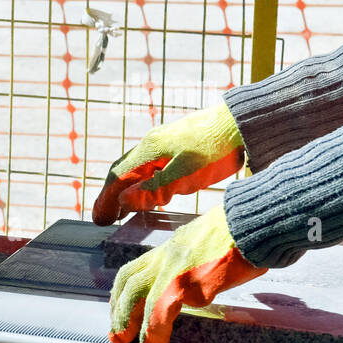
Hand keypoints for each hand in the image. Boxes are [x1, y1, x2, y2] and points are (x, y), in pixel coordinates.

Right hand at [92, 103, 243, 225]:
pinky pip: (149, 166)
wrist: (241, 123)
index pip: (118, 177)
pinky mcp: (176, 145)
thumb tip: (122, 202)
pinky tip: (148, 192)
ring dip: (125, 190)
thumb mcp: (184, 174)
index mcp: (148, 150)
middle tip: (105, 218)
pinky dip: (141, 182)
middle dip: (110, 196)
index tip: (100, 220)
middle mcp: (150, 144)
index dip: (106, 200)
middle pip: (122, 172)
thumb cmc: (215, 149)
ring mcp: (163, 143)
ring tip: (121, 210)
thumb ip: (153, 190)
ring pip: (136, 169)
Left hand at [109, 205, 266, 342]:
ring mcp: (174, 269)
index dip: (123, 293)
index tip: (120, 309)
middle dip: (119, 311)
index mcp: (170, 247)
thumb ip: (195, 262)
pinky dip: (154, 334)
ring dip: (130, 326)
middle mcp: (166, 257)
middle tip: (117, 336)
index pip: (135, 270)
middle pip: (129, 285)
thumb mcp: (208, 243)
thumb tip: (200, 281)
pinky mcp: (188, 283)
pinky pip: (161, 313)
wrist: (255, 223)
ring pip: (139, 300)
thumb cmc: (243, 233)